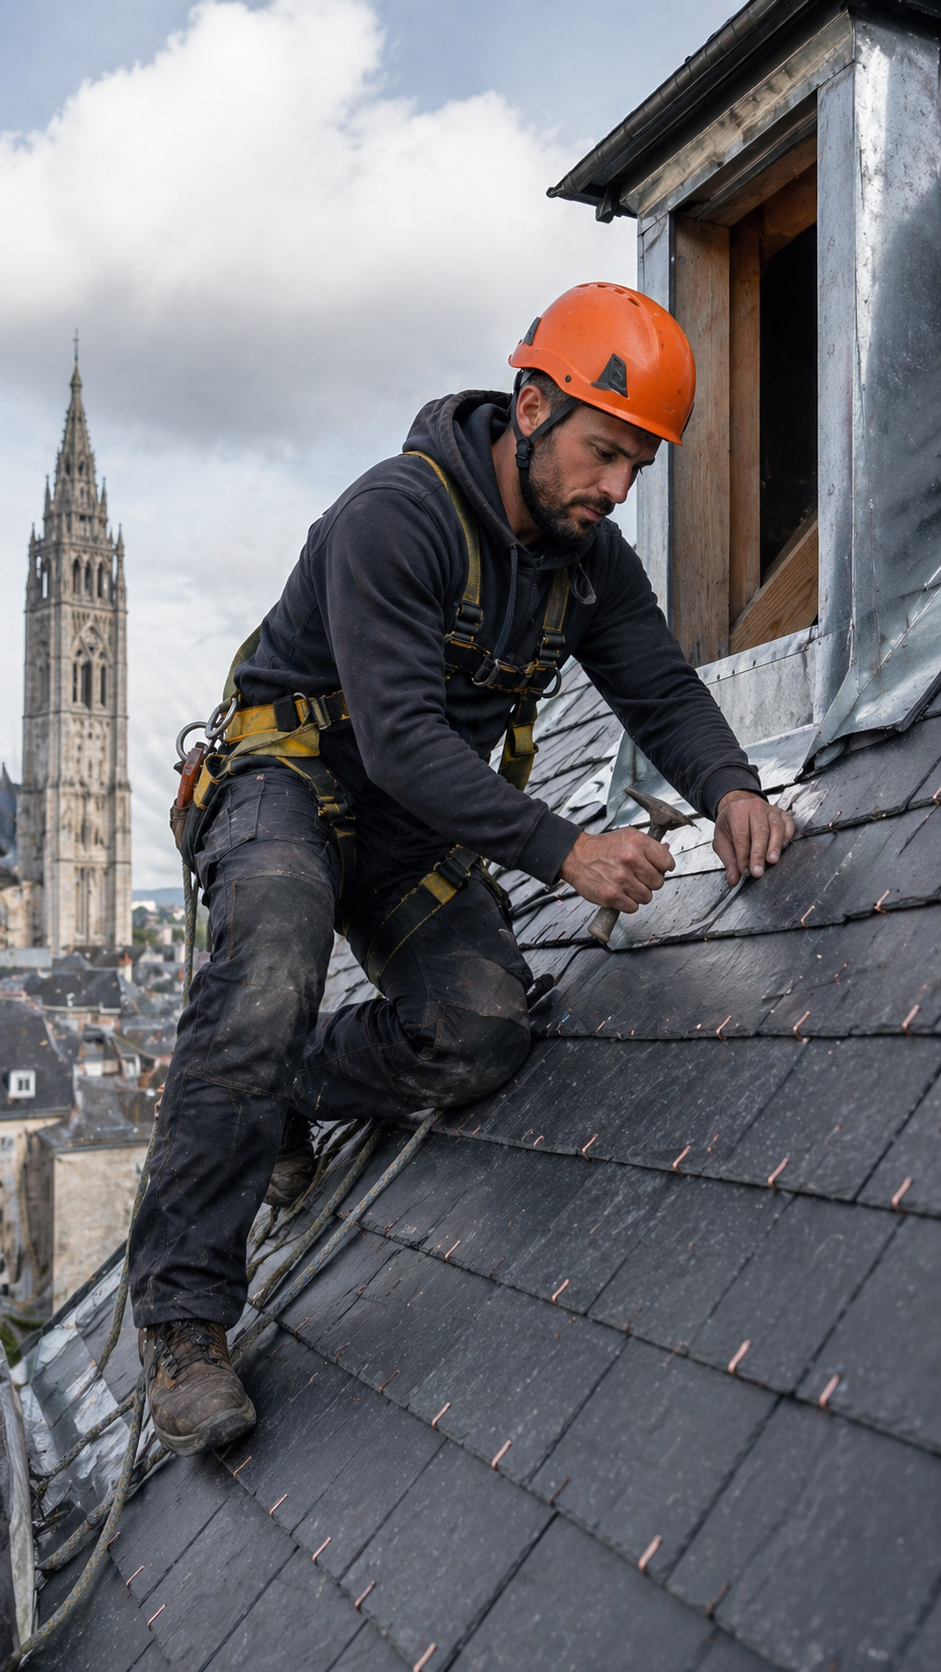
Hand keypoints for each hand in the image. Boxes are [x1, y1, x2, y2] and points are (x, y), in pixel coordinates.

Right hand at [559, 826, 674, 913]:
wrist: (577, 856)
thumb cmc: (602, 848)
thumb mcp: (628, 836)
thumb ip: (649, 846)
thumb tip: (665, 853)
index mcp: (637, 843)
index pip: (667, 862)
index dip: (663, 867)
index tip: (658, 868)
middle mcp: (630, 860)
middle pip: (658, 882)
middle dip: (650, 881)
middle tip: (639, 876)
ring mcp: (621, 879)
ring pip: (646, 897)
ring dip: (638, 893)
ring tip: (628, 884)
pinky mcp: (612, 895)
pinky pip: (632, 907)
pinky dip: (628, 903)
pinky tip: (621, 892)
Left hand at [713, 791, 794, 885]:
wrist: (739, 806)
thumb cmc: (731, 823)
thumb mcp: (722, 840)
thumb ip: (728, 860)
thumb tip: (733, 879)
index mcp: (736, 812)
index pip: (741, 836)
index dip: (743, 856)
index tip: (745, 871)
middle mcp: (755, 808)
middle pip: (760, 832)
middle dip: (759, 854)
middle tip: (758, 871)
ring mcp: (770, 810)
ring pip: (776, 828)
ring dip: (775, 846)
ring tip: (772, 860)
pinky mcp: (782, 814)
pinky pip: (788, 824)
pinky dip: (788, 835)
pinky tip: (784, 847)